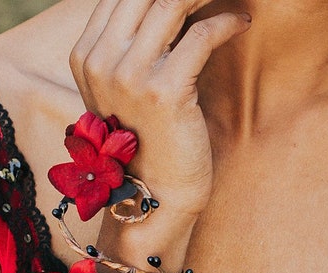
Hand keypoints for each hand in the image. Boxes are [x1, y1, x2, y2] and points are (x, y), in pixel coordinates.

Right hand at [70, 0, 251, 216]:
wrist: (156, 197)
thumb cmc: (148, 145)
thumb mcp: (125, 93)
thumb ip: (132, 49)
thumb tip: (167, 7)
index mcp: (85, 58)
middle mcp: (100, 62)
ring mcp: (129, 76)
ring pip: (171, 2)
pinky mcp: (164, 92)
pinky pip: (201, 35)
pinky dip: (227, 22)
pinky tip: (242, 23)